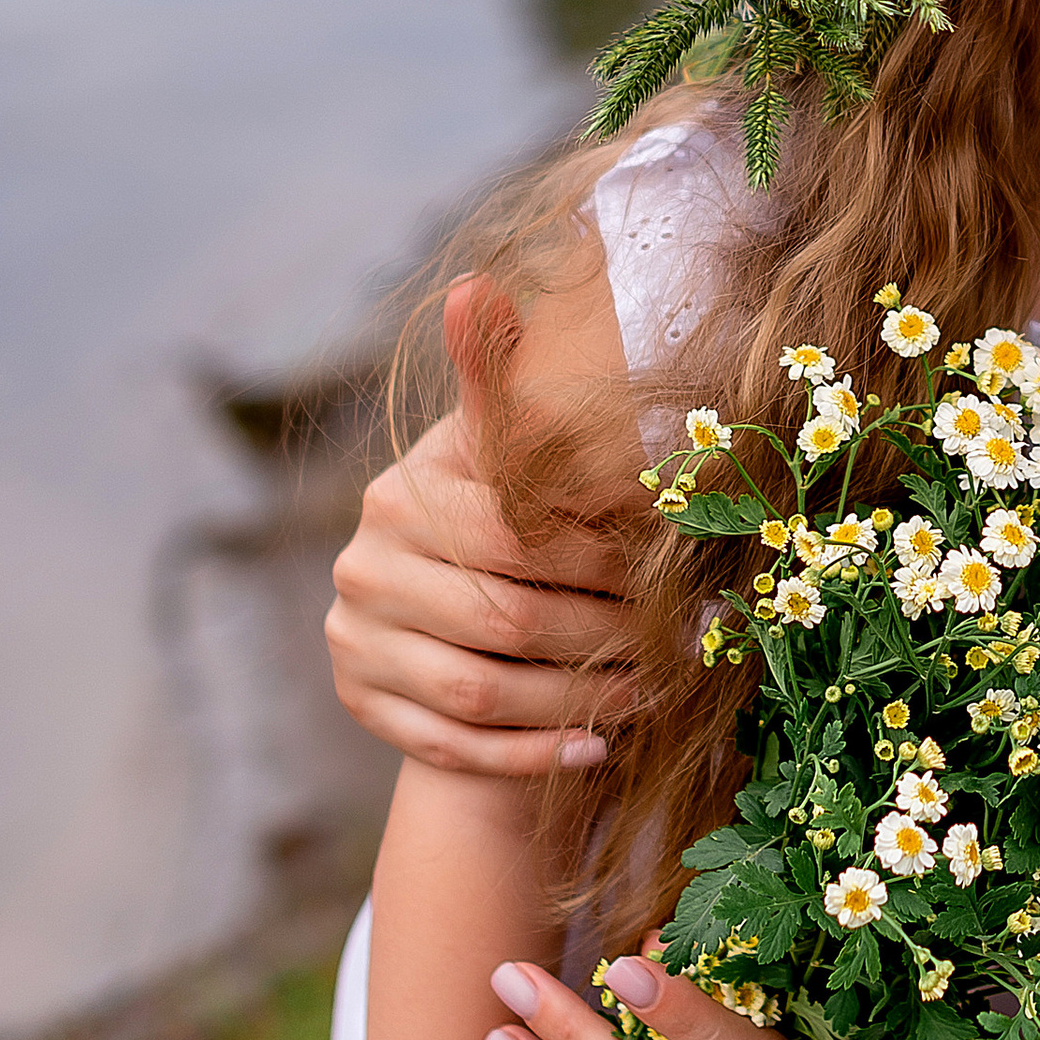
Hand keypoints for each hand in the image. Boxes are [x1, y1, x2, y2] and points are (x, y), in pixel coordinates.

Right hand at [327, 283, 636, 776]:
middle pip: (504, 619)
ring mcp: (355, 644)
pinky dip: (536, 755)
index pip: (513, 534)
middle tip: (684, 641)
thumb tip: (476, 284)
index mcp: (400, 495)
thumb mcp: (503, 452)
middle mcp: (362, 568)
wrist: (448, 618)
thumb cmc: (505, 520)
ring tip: (657, 693)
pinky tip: (600, 746)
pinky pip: (458, 747)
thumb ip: (500, 381)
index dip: (598, 558)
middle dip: (605, 634)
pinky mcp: (362, 708)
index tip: (666, 568)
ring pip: (484, 691)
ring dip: (581, 700)